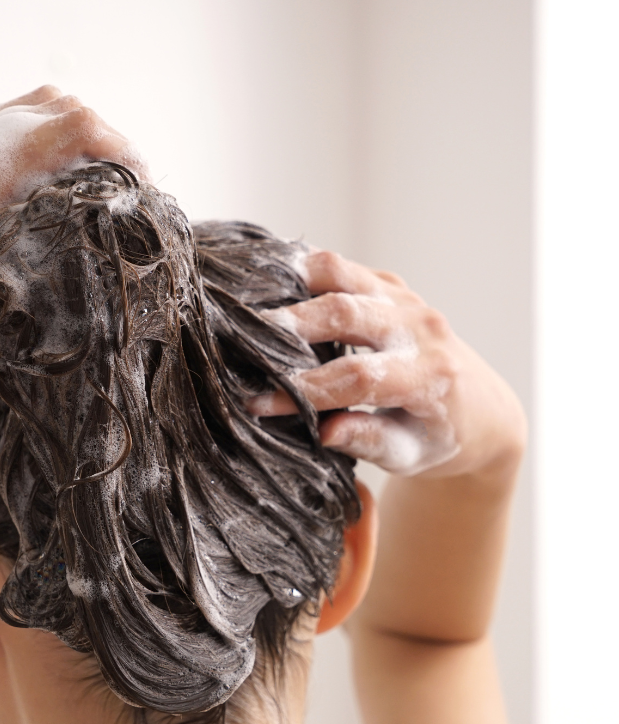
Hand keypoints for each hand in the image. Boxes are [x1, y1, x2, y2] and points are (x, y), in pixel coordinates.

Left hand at [0, 86, 146, 429]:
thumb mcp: (20, 306)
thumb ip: (71, 262)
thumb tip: (131, 241)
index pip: (69, 127)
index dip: (119, 148)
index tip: (142, 184)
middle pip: (53, 107)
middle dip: (103, 137)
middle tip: (129, 183)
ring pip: (29, 108)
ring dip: (75, 135)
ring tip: (102, 178)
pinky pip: (4, 126)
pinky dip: (44, 140)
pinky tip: (62, 180)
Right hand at [247, 251, 524, 478]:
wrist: (481, 408)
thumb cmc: (438, 440)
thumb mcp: (409, 455)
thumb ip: (369, 441)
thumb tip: (322, 430)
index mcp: (429, 377)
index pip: (357, 378)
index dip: (304, 389)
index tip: (257, 402)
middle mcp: (420, 328)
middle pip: (346, 313)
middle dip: (290, 327)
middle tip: (241, 339)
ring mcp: (406, 300)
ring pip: (341, 273)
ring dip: (291, 284)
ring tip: (247, 298)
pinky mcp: (390, 286)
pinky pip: (341, 268)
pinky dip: (301, 271)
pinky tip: (265, 283)